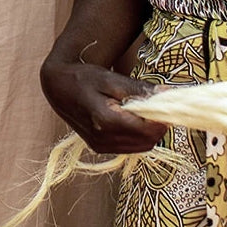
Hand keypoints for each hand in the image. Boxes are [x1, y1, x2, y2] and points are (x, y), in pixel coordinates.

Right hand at [40, 55, 166, 153]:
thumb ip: (138, 89)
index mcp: (105, 121)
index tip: (167, 104)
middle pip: (147, 141)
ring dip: (148, 132)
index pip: (146, 130)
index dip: (162, 119)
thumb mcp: (110, 78)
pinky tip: (132, 118)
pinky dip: (137, 136)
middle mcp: (103, 139)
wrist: (58, 87)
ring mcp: (100, 147)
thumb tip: (168, 93)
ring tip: (143, 110)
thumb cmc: (83, 78)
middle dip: (157, 126)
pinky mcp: (100, 148)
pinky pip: (129, 147)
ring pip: (141, 147)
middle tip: (157, 105)